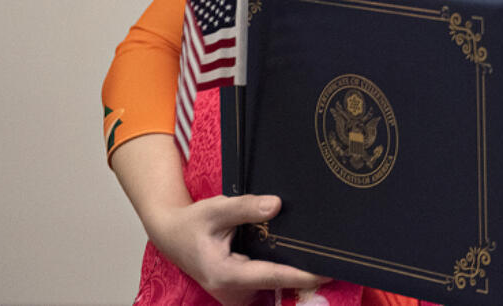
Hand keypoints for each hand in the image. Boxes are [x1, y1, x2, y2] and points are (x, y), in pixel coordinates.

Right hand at [145, 194, 326, 305]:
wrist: (171, 236)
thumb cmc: (192, 223)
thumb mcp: (215, 209)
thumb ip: (245, 207)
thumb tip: (276, 205)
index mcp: (226, 276)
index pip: (273, 276)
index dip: (302, 275)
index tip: (327, 272)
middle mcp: (232, 293)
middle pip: (276, 281)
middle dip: (302, 269)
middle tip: (331, 255)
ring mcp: (236, 296)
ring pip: (273, 282)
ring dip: (291, 269)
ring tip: (315, 251)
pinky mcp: (240, 292)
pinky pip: (267, 280)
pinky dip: (281, 268)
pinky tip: (294, 252)